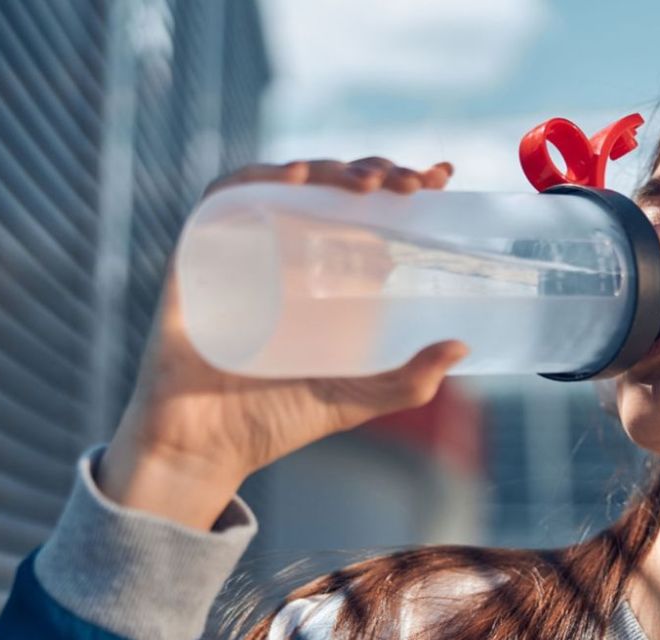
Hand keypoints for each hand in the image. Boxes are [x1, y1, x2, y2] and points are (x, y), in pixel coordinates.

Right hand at [100, 157, 462, 525]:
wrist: (203, 450)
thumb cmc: (272, 423)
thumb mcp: (354, 400)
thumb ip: (407, 382)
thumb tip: (461, 347)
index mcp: (322, 276)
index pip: (364, 210)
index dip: (399, 182)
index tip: (440, 176)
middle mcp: (283, 253)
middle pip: (330, 188)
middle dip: (374, 172)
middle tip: (411, 185)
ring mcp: (241, 250)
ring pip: (284, 182)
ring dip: (328, 169)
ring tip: (368, 183)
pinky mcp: (198, 256)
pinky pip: (222, 199)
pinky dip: (257, 178)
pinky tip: (297, 178)